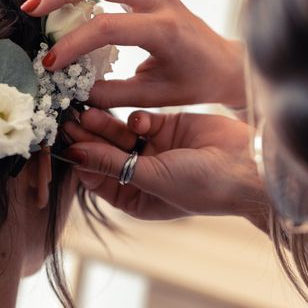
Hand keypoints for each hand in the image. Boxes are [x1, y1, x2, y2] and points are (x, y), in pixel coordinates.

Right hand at [21, 0, 245, 107]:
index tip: (49, 63)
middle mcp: (160, 0)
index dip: (74, 44)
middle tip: (29, 9)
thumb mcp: (153, 96)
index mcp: (165, 30)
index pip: (109, 27)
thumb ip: (110, 94)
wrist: (224, 64)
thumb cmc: (194, 83)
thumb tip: (70, 89)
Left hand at [62, 108, 267, 228]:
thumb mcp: (150, 178)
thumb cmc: (202, 186)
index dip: (80, 160)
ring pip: (119, 133)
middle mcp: (141, 173)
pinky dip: (136, 118)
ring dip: (105, 123)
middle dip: (88, 138)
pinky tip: (138, 119)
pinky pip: (141, 119)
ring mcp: (154, 149)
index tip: (61, 141)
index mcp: (135, 197)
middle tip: (68, 119)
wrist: (246, 166)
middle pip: (105, 152)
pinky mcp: (167, 127)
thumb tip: (72, 155)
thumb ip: (110, 164)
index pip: (97, 177)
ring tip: (86, 110)